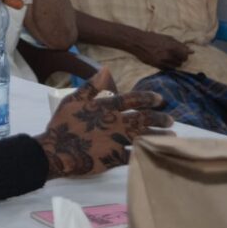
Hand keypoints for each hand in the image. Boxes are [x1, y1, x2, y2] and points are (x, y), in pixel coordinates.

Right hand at [37, 67, 172, 177]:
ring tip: (171, 135)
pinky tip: (157, 153)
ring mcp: (116, 141)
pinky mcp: (115, 158)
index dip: (147, 98)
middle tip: (171, 120)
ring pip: (144, 136)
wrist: (55, 152)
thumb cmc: (62, 124)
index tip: (160, 99)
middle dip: (159, 119)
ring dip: (159, 135)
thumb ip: (90, 86)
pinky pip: (136, 155)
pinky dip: (147, 154)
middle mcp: (114, 122)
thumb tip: (105, 70)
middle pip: (143, 119)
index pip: (131, 100)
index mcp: (105, 107)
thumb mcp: (73, 100)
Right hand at [130, 31, 191, 70]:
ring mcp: (162, 61)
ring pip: (175, 67)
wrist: (138, 42)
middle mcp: (168, 55)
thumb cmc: (153, 38)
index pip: (185, 55)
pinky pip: (167, 69)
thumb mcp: (167, 38)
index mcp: (172, 46)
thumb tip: (192, 51)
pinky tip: (162, 60)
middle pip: (181, 62)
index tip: (181, 54)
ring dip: (173, 63)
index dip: (184, 55)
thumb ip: (180, 45)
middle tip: (173, 55)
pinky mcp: (157, 66)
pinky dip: (167, 66)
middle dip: (179, 59)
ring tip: (167, 58)